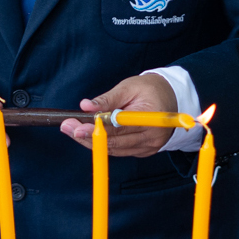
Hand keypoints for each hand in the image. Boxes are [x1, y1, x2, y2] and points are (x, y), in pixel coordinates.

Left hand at [60, 74, 176, 157]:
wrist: (171, 98)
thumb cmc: (150, 89)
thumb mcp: (129, 87)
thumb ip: (108, 99)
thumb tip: (86, 106)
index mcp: (151, 118)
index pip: (119, 128)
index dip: (95, 130)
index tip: (75, 127)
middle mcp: (152, 137)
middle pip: (114, 143)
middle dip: (87, 137)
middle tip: (67, 127)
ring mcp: (148, 147)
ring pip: (114, 150)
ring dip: (92, 142)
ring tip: (72, 129)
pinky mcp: (144, 151)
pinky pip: (120, 150)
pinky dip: (104, 143)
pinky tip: (89, 134)